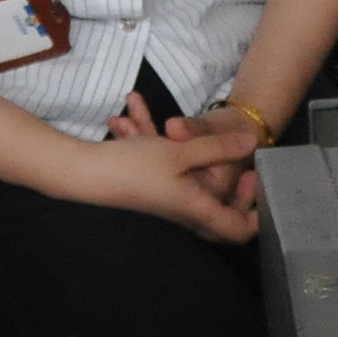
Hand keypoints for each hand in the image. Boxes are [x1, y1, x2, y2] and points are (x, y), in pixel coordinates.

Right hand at [67, 119, 262, 241]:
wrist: (83, 174)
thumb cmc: (136, 168)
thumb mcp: (180, 152)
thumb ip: (218, 148)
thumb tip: (252, 145)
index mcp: (198, 208)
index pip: (239, 229)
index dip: (255, 212)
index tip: (255, 178)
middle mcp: (185, 209)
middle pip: (217, 202)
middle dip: (223, 173)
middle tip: (229, 150)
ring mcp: (165, 196)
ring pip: (182, 171)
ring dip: (176, 142)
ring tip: (161, 115)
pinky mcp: (147, 183)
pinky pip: (159, 161)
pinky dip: (150, 137)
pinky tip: (130, 107)